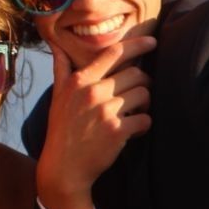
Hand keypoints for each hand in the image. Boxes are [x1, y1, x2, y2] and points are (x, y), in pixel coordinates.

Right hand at [37, 35, 155, 208]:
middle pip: (136, 74)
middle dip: (143, 83)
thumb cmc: (61, 130)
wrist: (63, 168)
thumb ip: (61, 68)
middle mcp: (93, 92)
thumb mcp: (57, 96)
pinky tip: (134, 130)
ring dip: (145, 104)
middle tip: (139, 94)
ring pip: (144, 94)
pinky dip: (144, 124)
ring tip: (135, 112)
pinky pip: (145, 119)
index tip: (153, 41)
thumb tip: (55, 44)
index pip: (115, 52)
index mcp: (80, 80)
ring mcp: (105, 111)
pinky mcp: (117, 131)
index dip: (138, 44)